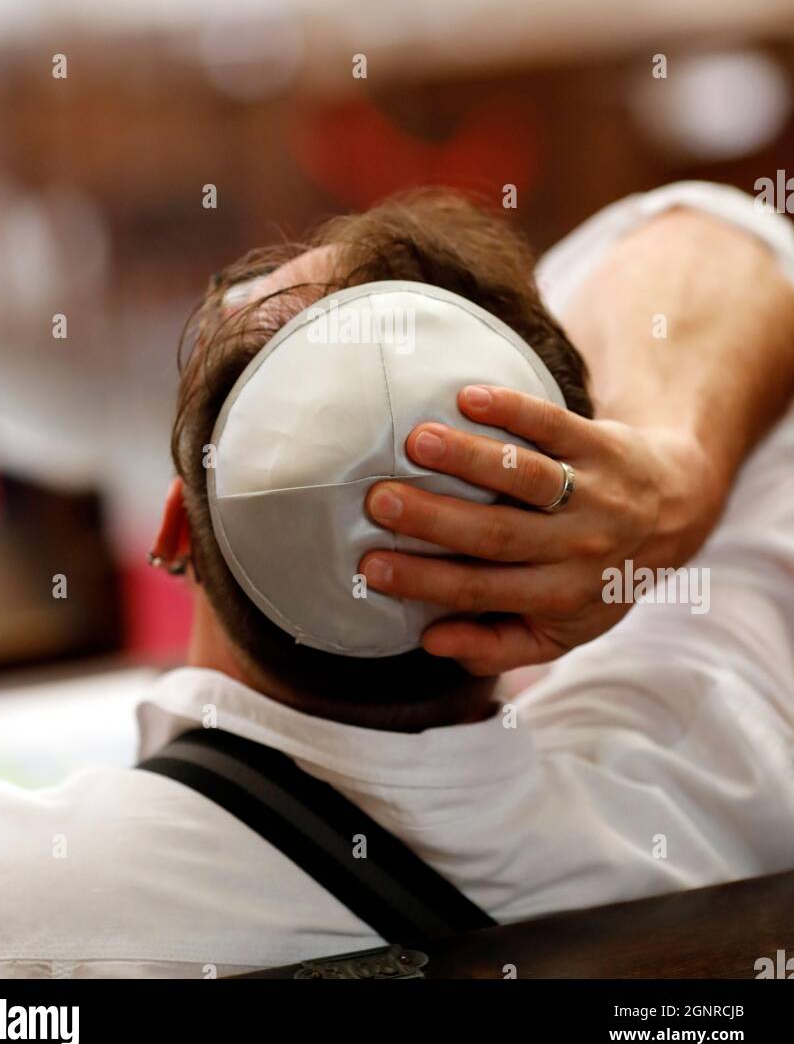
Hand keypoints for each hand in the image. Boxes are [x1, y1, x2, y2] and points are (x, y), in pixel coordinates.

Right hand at [359, 385, 721, 674]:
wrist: (674, 514)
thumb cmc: (595, 575)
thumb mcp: (559, 630)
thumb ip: (496, 646)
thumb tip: (430, 642)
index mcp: (559, 595)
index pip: (480, 589)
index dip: (424, 581)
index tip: (369, 566)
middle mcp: (579, 546)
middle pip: (497, 533)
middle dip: (434, 518)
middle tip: (378, 499)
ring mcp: (594, 492)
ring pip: (525, 475)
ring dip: (469, 458)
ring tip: (416, 440)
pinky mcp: (600, 443)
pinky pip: (555, 424)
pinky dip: (515, 410)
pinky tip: (468, 397)